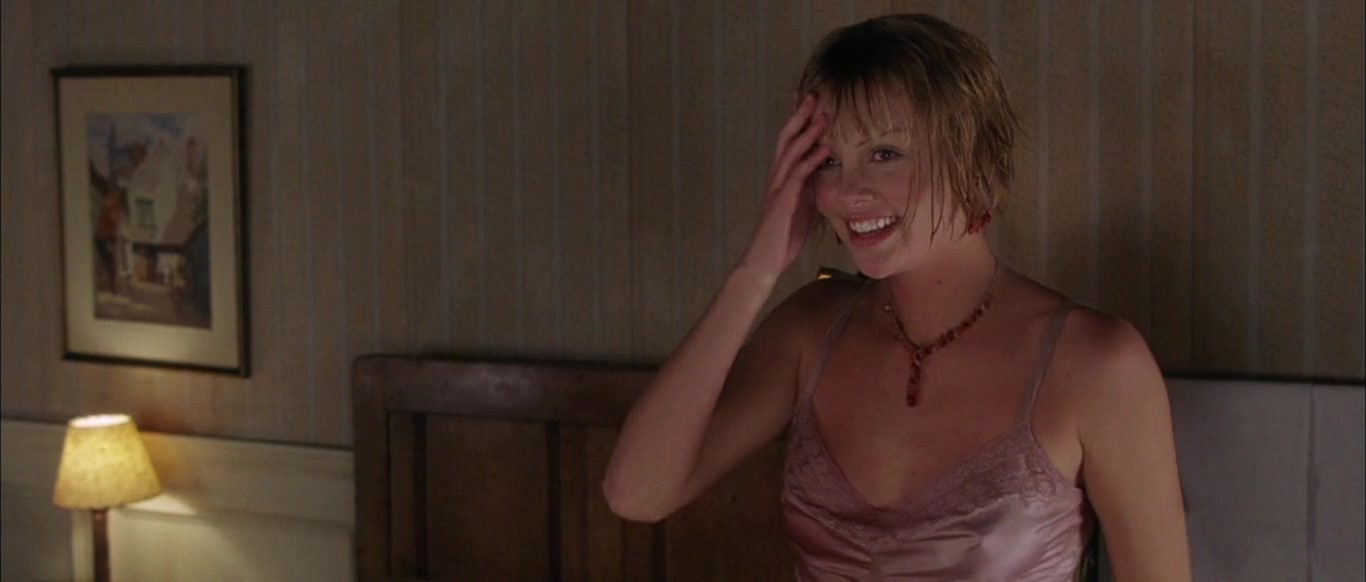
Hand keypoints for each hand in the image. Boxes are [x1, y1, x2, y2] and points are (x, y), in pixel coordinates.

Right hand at [739, 94, 829, 276]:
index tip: (809, 102)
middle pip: (786, 138)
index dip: (797, 122)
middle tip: (813, 95)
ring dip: (808, 132)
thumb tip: (825, 175)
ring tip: (823, 114)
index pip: (788, 143)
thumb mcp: (802, 207)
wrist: (765, 260)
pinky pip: (799, 174)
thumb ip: (810, 188)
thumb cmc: (783, 236)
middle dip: (799, 116)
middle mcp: (776, 178)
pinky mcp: (783, 200)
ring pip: (791, 152)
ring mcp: (778, 187)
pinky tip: (824, 148)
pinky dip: (812, 159)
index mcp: (781, 178)